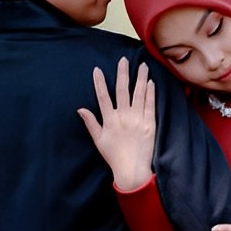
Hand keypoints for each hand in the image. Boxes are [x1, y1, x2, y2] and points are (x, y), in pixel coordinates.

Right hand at [77, 58, 155, 192]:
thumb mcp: (98, 140)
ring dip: (140, 78)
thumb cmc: (114, 156)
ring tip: (142, 65)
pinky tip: (150, 82)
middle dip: (122, 73)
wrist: (132, 170)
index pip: (103, 97)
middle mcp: (123, 117)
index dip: (99, 83)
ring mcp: (137, 120)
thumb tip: (80, 109)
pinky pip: (150, 105)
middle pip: (122, 91)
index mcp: (109, 120)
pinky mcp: (150, 124)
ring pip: (138, 94)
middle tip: (123, 60)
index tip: (97, 70)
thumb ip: (91, 123)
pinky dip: (150, 93)